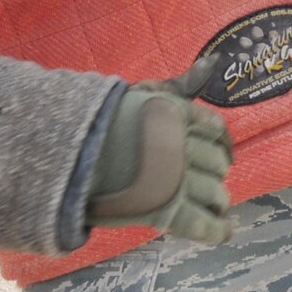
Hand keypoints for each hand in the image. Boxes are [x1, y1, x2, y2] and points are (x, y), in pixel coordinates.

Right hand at [87, 56, 233, 244]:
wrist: (65, 155)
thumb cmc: (103, 122)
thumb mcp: (146, 94)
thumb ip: (183, 84)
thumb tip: (216, 61)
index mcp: (179, 116)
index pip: (216, 130)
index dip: (223, 144)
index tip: (223, 151)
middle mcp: (182, 147)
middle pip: (217, 163)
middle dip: (216, 171)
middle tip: (209, 178)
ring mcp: (175, 180)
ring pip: (214, 191)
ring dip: (217, 198)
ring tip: (215, 203)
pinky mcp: (163, 210)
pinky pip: (200, 223)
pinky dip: (217, 230)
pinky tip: (226, 230)